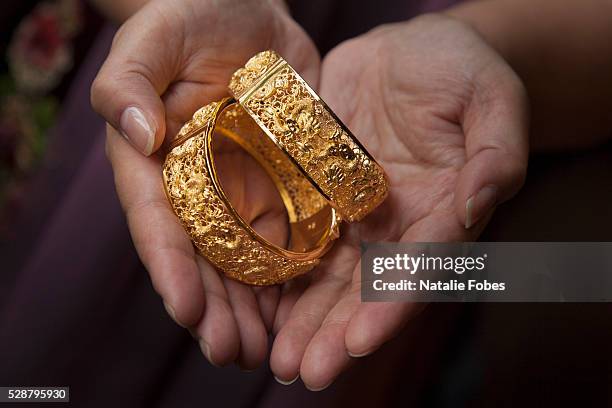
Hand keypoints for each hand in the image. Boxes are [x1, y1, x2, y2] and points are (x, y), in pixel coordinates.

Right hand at [91, 0, 318, 369]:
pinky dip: (292, 275)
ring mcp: (243, 191)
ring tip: (264, 351)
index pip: (159, 222)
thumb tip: (137, 136)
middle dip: (215, 308)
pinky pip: (288, 234)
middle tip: (230, 352)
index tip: (186, 308)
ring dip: (253, 309)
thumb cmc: (190, 19)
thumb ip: (129, 81)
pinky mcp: (284, 184)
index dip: (171, 267)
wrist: (248, 17)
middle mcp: (198, 189)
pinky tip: (302, 309)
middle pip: (203, 258)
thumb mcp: (152, 38)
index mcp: (158, 165)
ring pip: (245, 260)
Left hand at [269, 14, 527, 388]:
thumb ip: (496, 153)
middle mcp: (397, 224)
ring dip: (302, 318)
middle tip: (305, 372)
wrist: (407, 52)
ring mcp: (355, 212)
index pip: (421, 266)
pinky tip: (253, 303)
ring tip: (276, 358)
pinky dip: (277, 269)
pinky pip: (296, 234)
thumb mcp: (491, 98)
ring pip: (327, 273)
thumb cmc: (459, 67)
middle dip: (336, 331)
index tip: (360, 341)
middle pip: (367, 286)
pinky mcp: (319, 192)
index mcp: (443, 210)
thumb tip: (480, 204)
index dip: (391, 305)